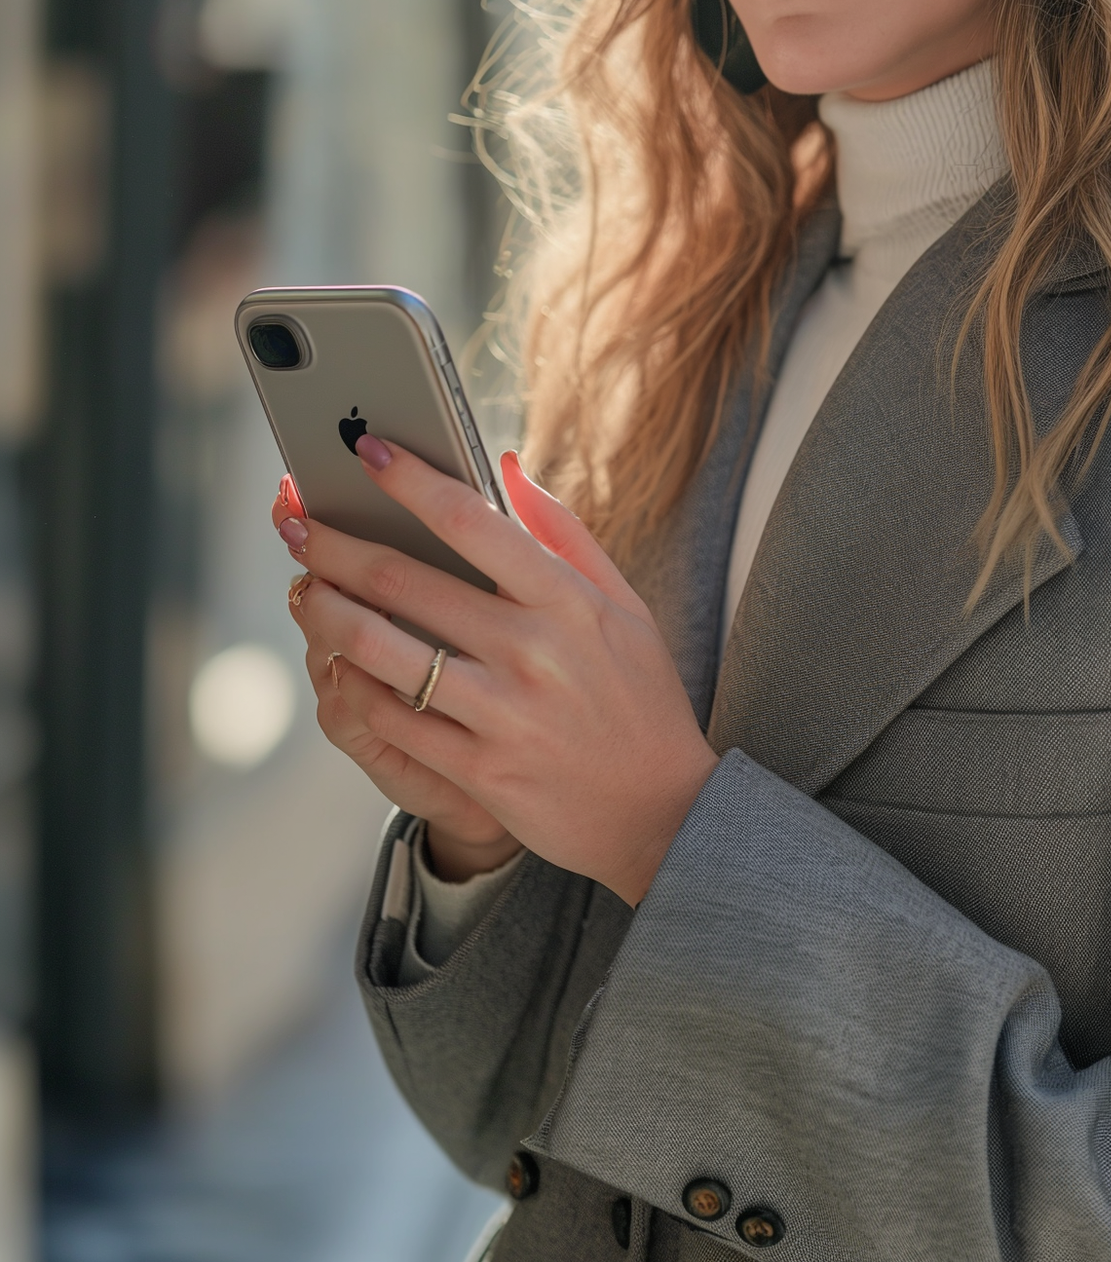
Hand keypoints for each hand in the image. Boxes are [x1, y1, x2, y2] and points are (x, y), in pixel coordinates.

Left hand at [275, 446, 717, 901]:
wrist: (663, 812)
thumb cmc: (640, 700)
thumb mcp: (624, 607)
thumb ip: (565, 533)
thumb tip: (507, 466)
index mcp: (568, 601)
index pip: (472, 521)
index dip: (409, 480)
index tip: (365, 449)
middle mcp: (531, 651)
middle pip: (403, 580)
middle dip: (335, 543)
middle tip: (297, 521)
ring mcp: (501, 713)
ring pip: (379, 650)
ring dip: (324, 611)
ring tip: (303, 589)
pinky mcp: (477, 770)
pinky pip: (389, 719)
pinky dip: (350, 686)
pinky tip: (334, 663)